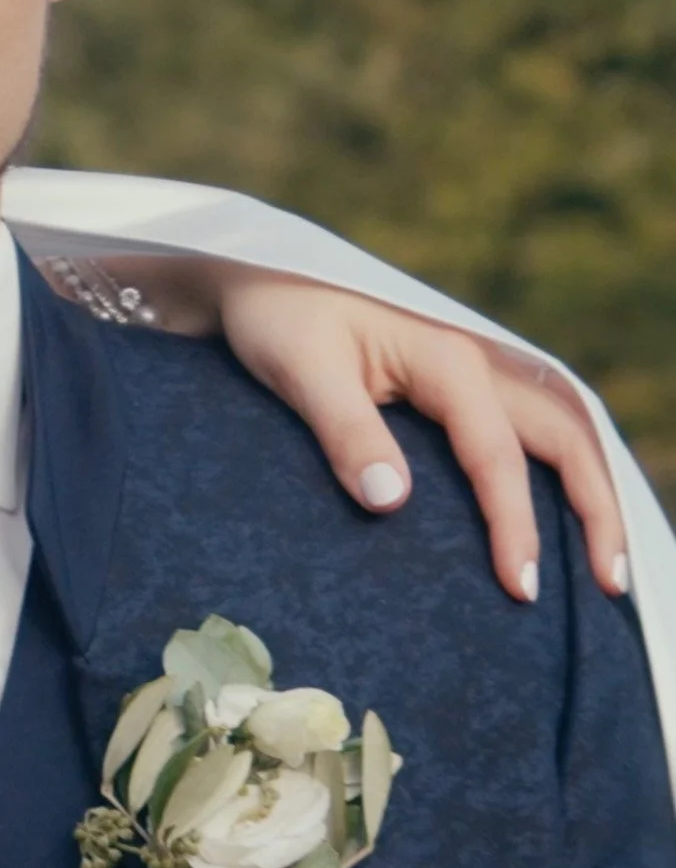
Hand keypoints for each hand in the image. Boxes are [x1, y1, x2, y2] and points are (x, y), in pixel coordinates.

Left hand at [212, 269, 628, 602]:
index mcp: (445, 358)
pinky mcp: (463, 378)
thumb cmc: (277, 322)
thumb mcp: (301, 373)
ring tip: (605, 563)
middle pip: (566, 436)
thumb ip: (346, 434)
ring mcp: (478, 365)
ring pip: (563, 427)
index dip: (514, 523)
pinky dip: (563, 467)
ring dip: (593, 488)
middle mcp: (478, 358)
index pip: (497, 454)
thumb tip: (393, 501)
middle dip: (597, 509)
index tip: (519, 586)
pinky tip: (562, 513)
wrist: (258, 281)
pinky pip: (533, 424)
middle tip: (608, 586)